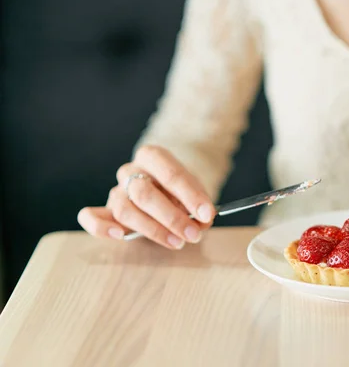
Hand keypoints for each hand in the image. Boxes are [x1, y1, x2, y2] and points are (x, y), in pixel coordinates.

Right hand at [77, 145, 214, 248]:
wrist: (166, 185)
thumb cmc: (180, 188)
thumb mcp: (195, 190)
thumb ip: (198, 205)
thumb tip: (202, 221)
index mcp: (153, 157)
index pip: (170, 174)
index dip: (190, 196)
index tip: (207, 214)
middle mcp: (130, 171)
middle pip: (144, 194)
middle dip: (172, 218)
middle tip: (193, 234)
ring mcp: (116, 190)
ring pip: (125, 210)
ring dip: (152, 230)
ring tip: (177, 242)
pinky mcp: (106, 210)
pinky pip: (90, 217)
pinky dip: (100, 227)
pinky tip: (119, 235)